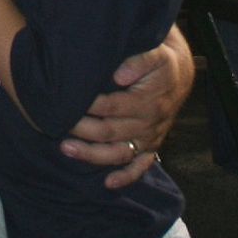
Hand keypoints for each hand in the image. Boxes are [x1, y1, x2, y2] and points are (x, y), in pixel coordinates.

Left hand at [62, 28, 193, 189]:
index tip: (67, 102)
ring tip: (66, 149)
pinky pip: (140, 166)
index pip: (111, 107)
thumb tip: (119, 76)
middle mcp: (148, 123)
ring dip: (92, 155)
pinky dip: (125, 177)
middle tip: (57, 125)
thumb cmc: (161, 62)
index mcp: (147, 101)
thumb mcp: (155, 53)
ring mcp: (149, 138)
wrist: (180, 74)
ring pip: (119, 153)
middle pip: (110, 132)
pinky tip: (107, 183)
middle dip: (81, 130)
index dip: (88, 106)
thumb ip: (139, 61)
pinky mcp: (151, 146)